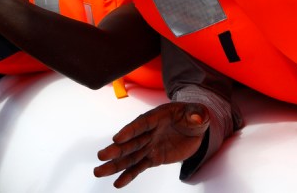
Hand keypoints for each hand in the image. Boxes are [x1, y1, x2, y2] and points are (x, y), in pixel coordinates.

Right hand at [94, 102, 209, 187]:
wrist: (193, 126)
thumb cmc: (193, 116)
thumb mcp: (198, 113)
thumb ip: (196, 114)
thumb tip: (197, 117)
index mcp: (156, 117)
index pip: (141, 125)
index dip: (129, 132)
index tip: (116, 139)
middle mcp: (148, 132)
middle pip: (130, 142)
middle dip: (116, 150)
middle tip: (101, 156)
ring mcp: (149, 145)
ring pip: (130, 157)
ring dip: (114, 165)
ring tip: (98, 172)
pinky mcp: (153, 157)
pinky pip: (139, 167)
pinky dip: (128, 175)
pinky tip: (117, 183)